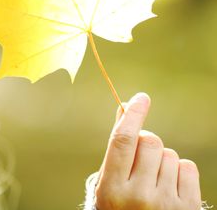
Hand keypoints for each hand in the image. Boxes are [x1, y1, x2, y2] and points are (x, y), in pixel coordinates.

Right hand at [95, 92, 200, 209]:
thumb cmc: (121, 205)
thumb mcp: (110, 181)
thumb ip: (117, 148)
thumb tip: (124, 109)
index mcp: (113, 188)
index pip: (124, 141)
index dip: (133, 115)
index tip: (141, 98)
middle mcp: (139, 196)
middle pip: (150, 141)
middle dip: (146, 141)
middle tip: (140, 158)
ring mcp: (165, 203)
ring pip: (170, 154)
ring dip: (162, 160)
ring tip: (154, 179)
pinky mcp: (187, 208)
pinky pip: (188, 167)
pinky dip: (179, 171)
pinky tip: (170, 185)